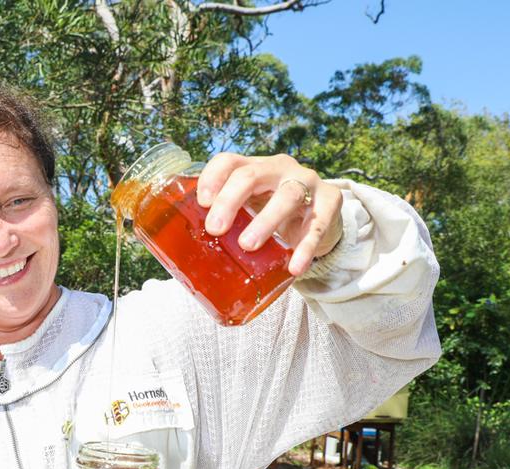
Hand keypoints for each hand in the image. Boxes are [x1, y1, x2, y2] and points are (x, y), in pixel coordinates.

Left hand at [196, 153, 343, 275]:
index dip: (212, 177)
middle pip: (251, 174)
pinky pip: (317, 223)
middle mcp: (278, 168)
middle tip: (216, 229)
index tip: (202, 203)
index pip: (228, 161)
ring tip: (248, 245)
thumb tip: (180, 252)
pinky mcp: (329, 201)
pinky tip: (294, 267)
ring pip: (287, 195)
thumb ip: (224, 221)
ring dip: (266, 221)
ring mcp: (306, 182)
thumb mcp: (248, 210)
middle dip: (230, 200)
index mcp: (253, 168)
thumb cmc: (271, 214)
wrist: (321, 219)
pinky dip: (306, 247)